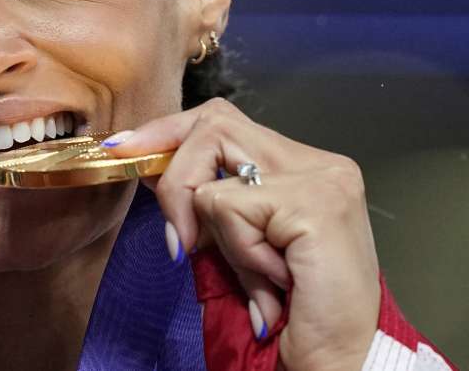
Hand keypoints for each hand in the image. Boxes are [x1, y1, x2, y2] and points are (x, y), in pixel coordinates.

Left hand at [104, 98, 380, 370]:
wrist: (343, 363)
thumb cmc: (297, 316)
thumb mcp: (240, 247)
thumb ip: (209, 205)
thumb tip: (151, 168)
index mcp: (304, 167)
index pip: (223, 122)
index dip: (168, 133)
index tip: (125, 149)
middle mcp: (318, 163)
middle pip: (213, 124)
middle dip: (174, 177)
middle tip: (179, 240)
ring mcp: (320, 178)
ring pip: (212, 170)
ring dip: (217, 234)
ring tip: (256, 273)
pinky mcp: (313, 202)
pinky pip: (227, 208)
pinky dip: (238, 252)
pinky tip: (275, 279)